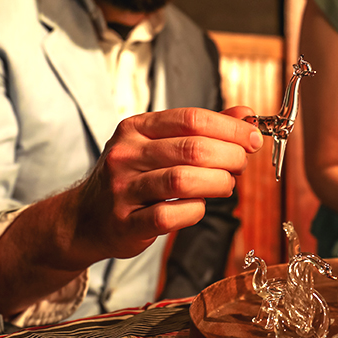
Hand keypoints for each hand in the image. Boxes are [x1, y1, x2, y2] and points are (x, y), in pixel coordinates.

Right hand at [72, 106, 262, 265]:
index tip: (252, 139)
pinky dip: (195, 210)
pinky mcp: (125, 223)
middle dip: (229, 157)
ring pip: (182, 180)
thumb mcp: (160, 143)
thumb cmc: (133, 177)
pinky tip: (199, 206)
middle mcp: (126, 154)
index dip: (229, 128)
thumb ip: (204, 129)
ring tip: (226, 185)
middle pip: (192, 148)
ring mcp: (122, 189)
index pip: (191, 119)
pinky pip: (170, 215)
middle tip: (241, 165)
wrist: (85, 217)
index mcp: (136, 127)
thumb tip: (246, 115)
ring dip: (217, 183)